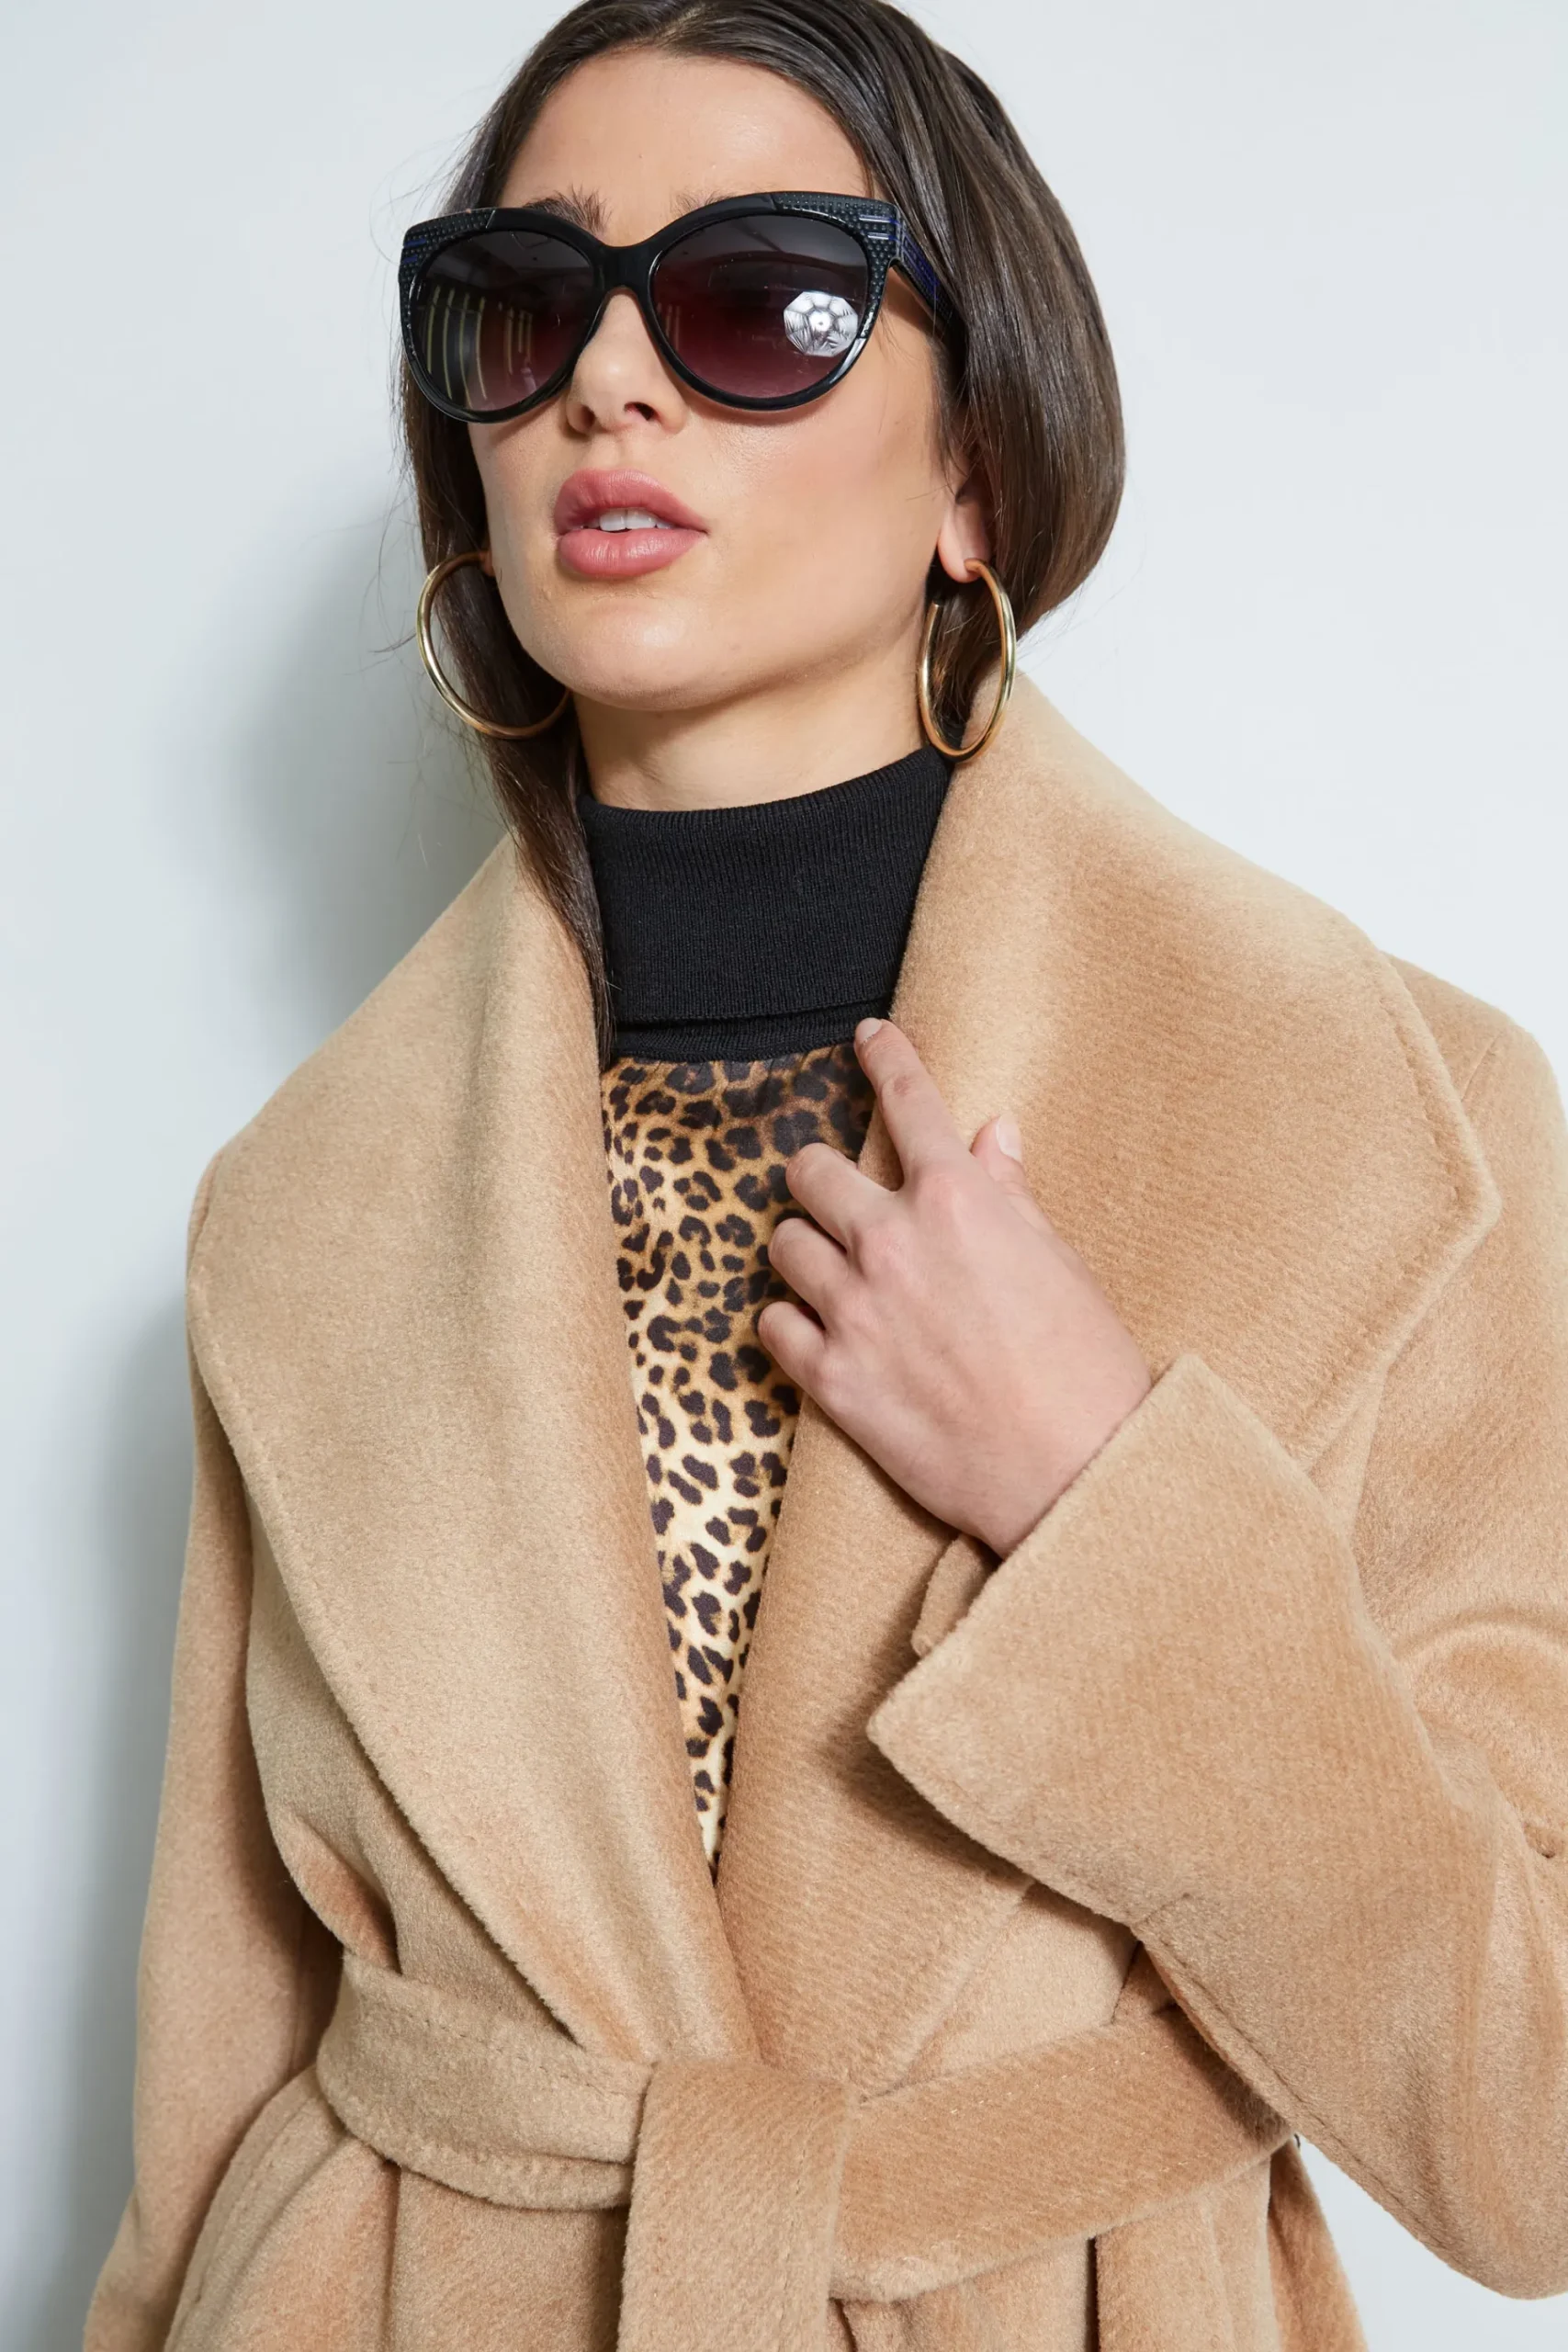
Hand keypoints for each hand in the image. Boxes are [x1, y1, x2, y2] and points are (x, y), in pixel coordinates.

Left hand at [757, 1017, 1151, 1556]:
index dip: (885, 1057)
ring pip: (782, 1244)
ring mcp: (855, 1310)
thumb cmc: (1085, 1366)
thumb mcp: (1060, 1262)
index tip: (869, 1037)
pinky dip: (789, 1322)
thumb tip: (992, 1135)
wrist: (1077, 1470)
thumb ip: (1010, 1195)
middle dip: (824, 1177)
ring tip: (835, 1273)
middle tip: (842, 1198)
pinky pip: (771, 1324)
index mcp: (959, 1200)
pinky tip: (820, 1331)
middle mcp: (893, 1242)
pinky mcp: (832, 1378)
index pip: (908, 1101)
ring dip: (805, 1250)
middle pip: (811, 1170)